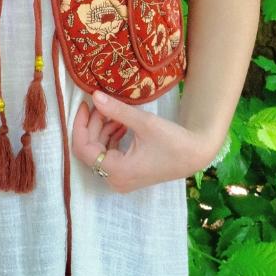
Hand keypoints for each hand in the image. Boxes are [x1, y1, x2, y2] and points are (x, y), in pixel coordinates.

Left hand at [72, 90, 212, 192]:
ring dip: (102, 130)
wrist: (196, 154)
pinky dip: (111, 137)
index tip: (84, 104)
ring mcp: (121, 179)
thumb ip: (116, 110)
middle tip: (100, 104)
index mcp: (116, 171)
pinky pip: (110, 155)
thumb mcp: (144, 123)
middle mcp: (115, 180)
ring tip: (113, 112)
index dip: (79, 124)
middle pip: (91, 149)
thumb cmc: (173, 140)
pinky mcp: (128, 174)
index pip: (83, 148)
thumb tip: (94, 95)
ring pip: (99, 151)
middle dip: (93, 124)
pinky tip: (121, 123)